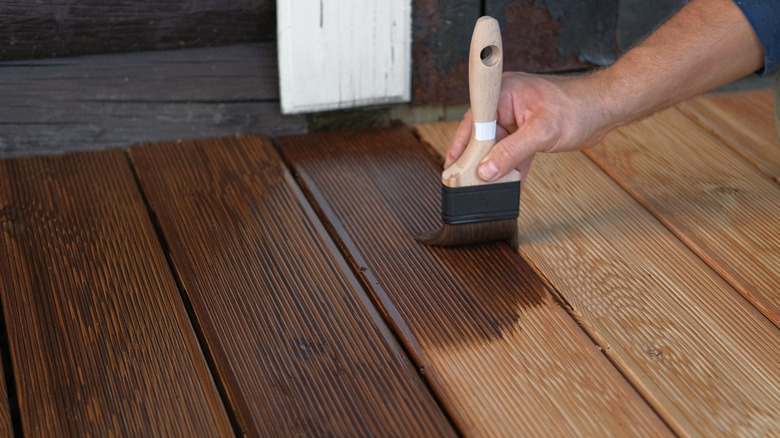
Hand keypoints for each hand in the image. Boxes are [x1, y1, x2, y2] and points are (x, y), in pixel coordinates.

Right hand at [444, 72, 613, 181]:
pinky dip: (511, 167)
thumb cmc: (578, 107)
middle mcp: (506, 104)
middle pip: (482, 135)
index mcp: (503, 93)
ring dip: (495, 166)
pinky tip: (508, 184)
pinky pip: (511, 151)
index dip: (462, 144)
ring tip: (486, 186)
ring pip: (496, 146)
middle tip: (468, 181)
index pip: (474, 120)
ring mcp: (516, 118)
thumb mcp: (542, 132)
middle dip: (477, 159)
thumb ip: (512, 152)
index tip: (453, 164)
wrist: (605, 108)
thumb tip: (488, 170)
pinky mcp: (527, 131)